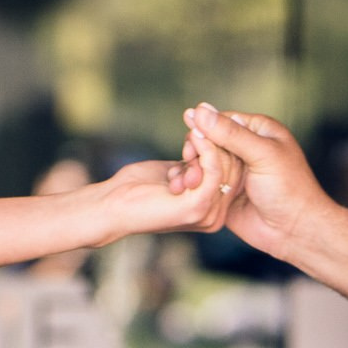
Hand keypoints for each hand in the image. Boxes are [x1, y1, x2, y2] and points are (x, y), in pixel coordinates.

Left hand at [85, 129, 237, 238]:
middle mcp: (215, 217)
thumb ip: (196, 163)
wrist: (112, 205)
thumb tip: (212, 139)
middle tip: (192, 134)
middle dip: (216, 144)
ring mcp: (208, 215)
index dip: (223, 146)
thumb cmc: (138, 188)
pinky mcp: (196, 207)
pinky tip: (195, 136)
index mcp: (212, 210)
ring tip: (189, 136)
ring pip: (226, 168)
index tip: (203, 130)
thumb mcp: (176, 171)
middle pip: (235, 169)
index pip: (235, 173)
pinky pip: (213, 171)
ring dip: (207, 144)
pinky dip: (206, 149)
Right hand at [182, 102, 347, 306]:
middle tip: (190, 163)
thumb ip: (231, 134)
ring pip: (203, 162)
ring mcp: (234, 171)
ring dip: (194, 169)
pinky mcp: (225, 192)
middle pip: (208, 141)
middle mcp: (245, 148)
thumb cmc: (288, 189)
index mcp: (258, 130)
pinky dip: (195, 185)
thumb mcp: (262, 155)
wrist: (294, 231)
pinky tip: (187, 189)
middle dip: (197, 151)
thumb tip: (199, 110)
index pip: (220, 120)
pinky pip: (203, 183)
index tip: (192, 142)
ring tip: (189, 180)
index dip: (203, 129)